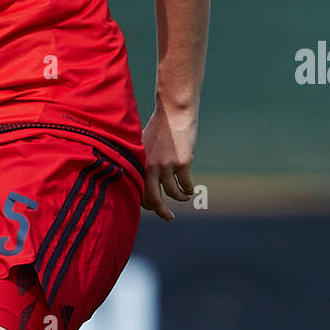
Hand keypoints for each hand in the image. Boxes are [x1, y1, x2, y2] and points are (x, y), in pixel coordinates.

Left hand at [141, 100, 197, 221]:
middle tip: (168, 217)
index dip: (146, 202)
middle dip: (161, 211)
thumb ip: (144, 161)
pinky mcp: (182, 162)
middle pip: (153, 199)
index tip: (153, 207)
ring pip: (173, 193)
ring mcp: (166, 165)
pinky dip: (189, 190)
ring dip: (180, 198)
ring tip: (184, 197)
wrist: (174, 111)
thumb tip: (145, 178)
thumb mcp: (145, 144)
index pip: (139, 191)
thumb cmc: (160, 126)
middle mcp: (150, 167)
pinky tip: (190, 190)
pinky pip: (185, 184)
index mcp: (140, 163)